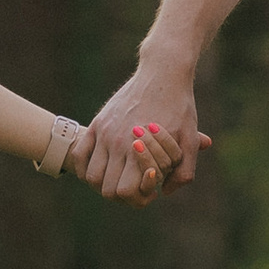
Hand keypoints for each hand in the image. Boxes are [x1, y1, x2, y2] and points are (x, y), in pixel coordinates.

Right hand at [83, 57, 210, 197]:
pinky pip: (80, 154)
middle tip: (137, 184)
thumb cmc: (179, 106)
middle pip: (106, 189)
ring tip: (121, 177)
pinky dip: (85, 168)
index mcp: (138, 148)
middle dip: (122, 194)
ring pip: (91, 177)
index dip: (139, 197)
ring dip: (104, 184)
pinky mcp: (98, 122)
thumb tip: (165, 192)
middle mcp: (117, 141)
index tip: (151, 187)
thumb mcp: (188, 139)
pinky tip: (102, 167)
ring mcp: (104, 132)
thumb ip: (184, 171)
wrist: (163, 72)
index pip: (125, 191)